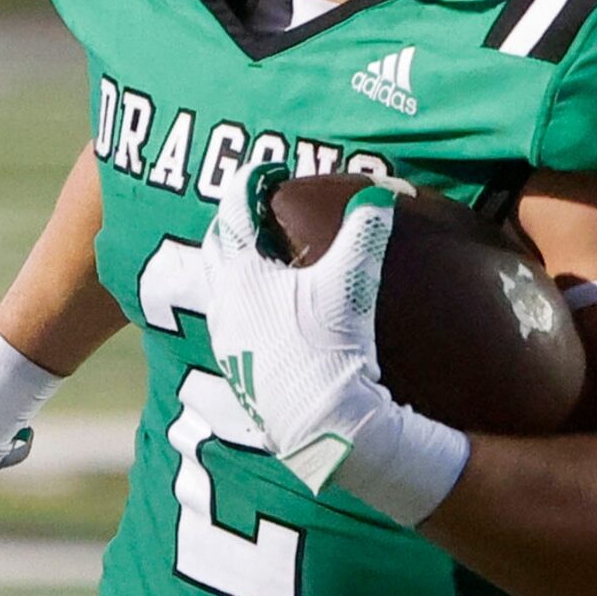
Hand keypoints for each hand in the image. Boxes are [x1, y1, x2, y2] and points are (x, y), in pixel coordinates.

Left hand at [196, 166, 466, 523]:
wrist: (323, 423)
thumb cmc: (331, 347)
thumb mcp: (352, 282)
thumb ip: (365, 231)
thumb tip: (379, 193)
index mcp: (239, 274)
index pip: (235, 212)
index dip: (251, 184)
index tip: (269, 172)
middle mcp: (222, 304)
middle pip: (216, 247)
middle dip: (235, 223)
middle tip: (258, 210)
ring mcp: (225, 340)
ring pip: (217, 289)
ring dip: (235, 267)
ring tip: (261, 259)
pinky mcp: (236, 371)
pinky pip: (227, 323)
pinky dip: (241, 305)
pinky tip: (264, 313)